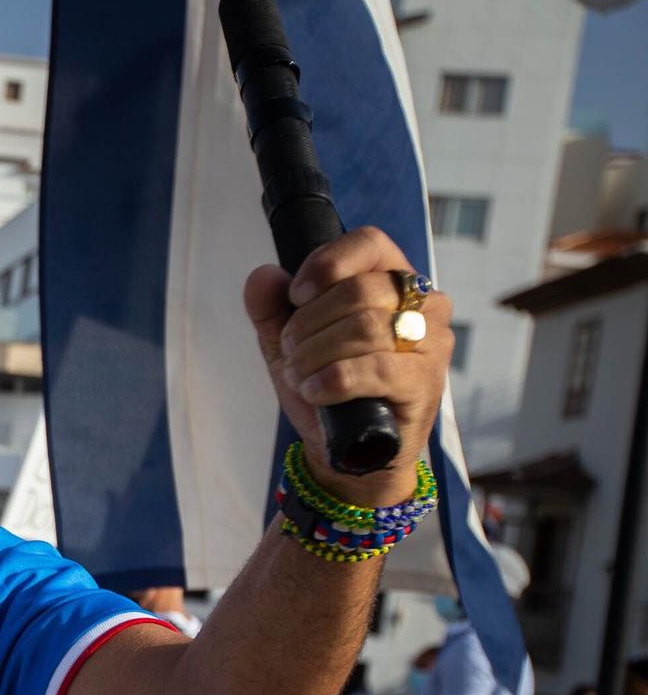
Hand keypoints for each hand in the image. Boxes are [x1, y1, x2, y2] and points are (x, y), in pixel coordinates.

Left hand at [243, 227, 453, 505]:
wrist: (348, 450)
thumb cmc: (327, 387)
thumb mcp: (289, 344)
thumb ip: (271, 308)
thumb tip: (264, 276)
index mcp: (392, 282)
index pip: (370, 244)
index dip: (327, 263)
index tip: (296, 295)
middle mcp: (422, 304)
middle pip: (359, 290)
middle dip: (308, 324)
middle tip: (291, 351)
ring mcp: (429, 343)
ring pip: (364, 327)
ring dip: (315, 353)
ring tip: (300, 375)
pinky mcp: (425, 382)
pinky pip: (375, 369)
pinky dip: (332, 379)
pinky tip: (314, 391)